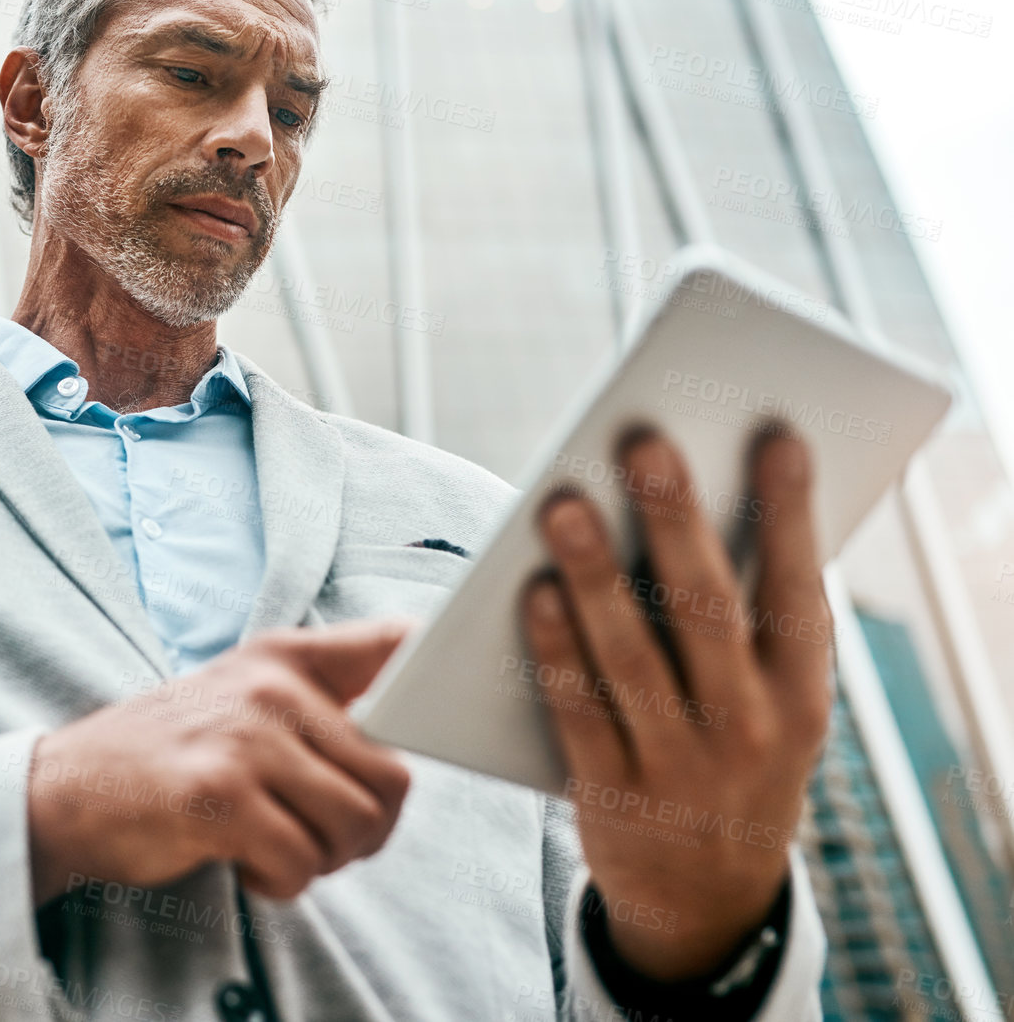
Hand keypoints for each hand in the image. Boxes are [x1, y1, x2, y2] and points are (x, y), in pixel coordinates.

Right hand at [26, 619, 414, 905]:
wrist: (67, 788)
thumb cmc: (172, 750)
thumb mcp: (245, 689)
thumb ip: (327, 683)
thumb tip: (418, 668)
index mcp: (285, 657)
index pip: (397, 651)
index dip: (439, 691)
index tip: (448, 718)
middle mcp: (270, 689)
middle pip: (391, 778)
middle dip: (368, 829)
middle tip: (322, 838)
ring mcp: (244, 741)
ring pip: (354, 825)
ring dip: (325, 860)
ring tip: (278, 847)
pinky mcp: (219, 798)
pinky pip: (301, 862)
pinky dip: (283, 883)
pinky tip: (245, 863)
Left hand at [521, 428, 833, 980]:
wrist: (707, 896)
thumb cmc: (732, 751)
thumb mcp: (770, 701)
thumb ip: (744, 621)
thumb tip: (696, 501)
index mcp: (801, 695)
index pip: (800, 592)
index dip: (791, 515)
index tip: (777, 437)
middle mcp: (750, 730)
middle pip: (708, 613)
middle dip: (677, 523)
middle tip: (644, 444)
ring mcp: (681, 767)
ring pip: (632, 659)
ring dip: (595, 577)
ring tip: (562, 505)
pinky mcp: (612, 794)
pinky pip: (578, 711)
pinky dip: (555, 650)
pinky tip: (531, 593)